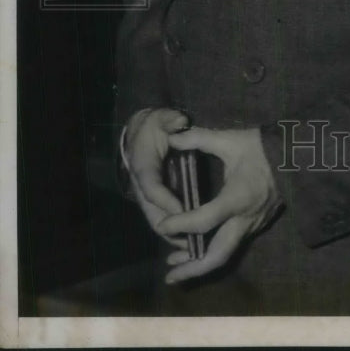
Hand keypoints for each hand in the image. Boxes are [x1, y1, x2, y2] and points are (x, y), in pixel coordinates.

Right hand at [124, 107, 189, 249]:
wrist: (140, 133)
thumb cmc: (154, 126)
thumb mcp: (162, 118)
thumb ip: (171, 120)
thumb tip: (180, 122)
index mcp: (143, 167)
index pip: (152, 188)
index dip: (166, 200)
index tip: (184, 209)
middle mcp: (142, 186)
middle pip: (153, 213)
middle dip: (171, 229)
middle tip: (192, 239)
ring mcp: (148, 196)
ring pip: (158, 221)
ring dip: (173, 235)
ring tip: (194, 246)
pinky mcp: (155, 201)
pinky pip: (164, 219)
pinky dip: (175, 232)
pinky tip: (191, 241)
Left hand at [158, 126, 281, 283]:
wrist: (296, 156)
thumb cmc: (262, 147)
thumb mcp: (231, 139)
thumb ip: (199, 139)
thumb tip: (171, 137)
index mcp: (237, 198)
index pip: (204, 221)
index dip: (180, 225)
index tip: (161, 224)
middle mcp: (245, 218)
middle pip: (218, 255)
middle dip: (192, 268)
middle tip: (169, 276)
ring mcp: (253, 225)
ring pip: (225, 255)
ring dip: (200, 264)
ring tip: (176, 267)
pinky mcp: (257, 225)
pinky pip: (233, 245)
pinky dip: (213, 253)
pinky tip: (197, 250)